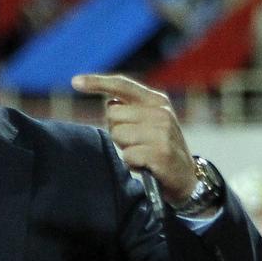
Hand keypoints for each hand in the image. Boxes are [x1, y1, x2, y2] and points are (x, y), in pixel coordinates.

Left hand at [71, 74, 196, 205]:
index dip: (97, 82)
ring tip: (142, 153)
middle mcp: (161, 112)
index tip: (75, 82)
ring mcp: (162, 132)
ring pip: (118, 135)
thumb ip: (130, 110)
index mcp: (156, 100)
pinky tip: (145, 165)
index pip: (121, 85)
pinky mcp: (161, 153)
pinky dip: (132, 163)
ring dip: (125, 148)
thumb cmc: (158, 148)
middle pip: (112, 114)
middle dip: (117, 130)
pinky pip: (127, 155)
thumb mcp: (150, 122)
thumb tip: (108, 103)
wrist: (186, 178)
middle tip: (136, 142)